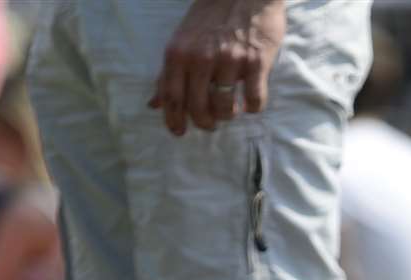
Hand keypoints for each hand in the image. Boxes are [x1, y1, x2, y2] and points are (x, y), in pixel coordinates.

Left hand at [147, 0, 285, 135]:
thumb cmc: (211, 16)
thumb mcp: (182, 40)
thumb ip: (169, 73)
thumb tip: (154, 103)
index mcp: (179, 53)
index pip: (172, 97)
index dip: (174, 120)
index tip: (179, 132)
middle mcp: (201, 59)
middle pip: (199, 108)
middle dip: (205, 123)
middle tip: (210, 124)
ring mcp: (230, 61)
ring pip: (225, 108)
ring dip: (228, 115)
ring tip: (231, 110)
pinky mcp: (256, 63)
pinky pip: (254, 100)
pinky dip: (252, 107)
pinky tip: (250, 102)